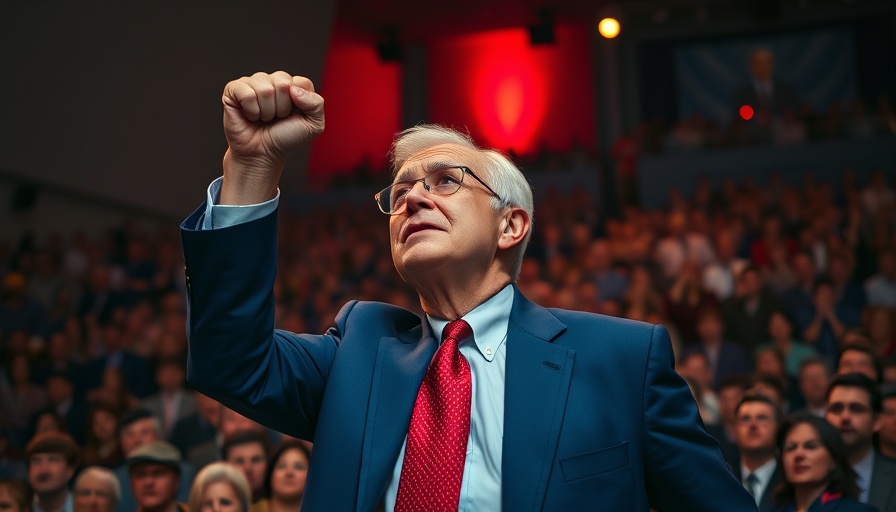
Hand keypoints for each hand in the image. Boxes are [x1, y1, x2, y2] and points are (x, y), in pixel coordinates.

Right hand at [220, 71, 323, 203]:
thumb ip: (316, 103)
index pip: (301, 82)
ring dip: (267, 111)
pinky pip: (246, 93)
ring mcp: (252, 83)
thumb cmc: (285, 138)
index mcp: (292, 86)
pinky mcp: (234, 90)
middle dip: (282, 108)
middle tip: (276, 118)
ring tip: (263, 118)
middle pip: (283, 83)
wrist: (262, 154)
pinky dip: (251, 110)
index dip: (299, 104)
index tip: (292, 116)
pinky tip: (250, 116)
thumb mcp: (313, 126)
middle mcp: (272, 81)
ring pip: (265, 89)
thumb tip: (292, 88)